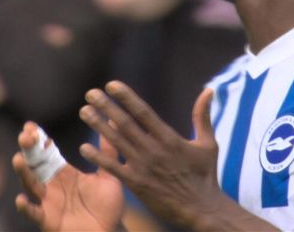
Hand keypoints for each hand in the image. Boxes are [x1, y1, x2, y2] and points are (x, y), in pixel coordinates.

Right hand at [12, 122, 123, 231]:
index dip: (38, 139)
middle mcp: (52, 185)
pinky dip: (26, 207)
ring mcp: (48, 202)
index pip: (47, 152)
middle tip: (25, 135)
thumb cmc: (108, 207)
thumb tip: (113, 122)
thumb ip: (108, 152)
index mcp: (64, 173)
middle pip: (35, 164)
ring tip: (18, 159)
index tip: (30, 125)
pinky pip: (34, 213)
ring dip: (24, 173)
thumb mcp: (109, 176)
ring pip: (31, 185)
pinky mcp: (48, 220)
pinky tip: (20, 199)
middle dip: (29, 150)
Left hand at [78, 81, 224, 227]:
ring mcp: (143, 167)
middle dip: (107, 106)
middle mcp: (153, 150)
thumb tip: (209, 90)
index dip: (126, 97)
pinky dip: (98, 158)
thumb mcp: (208, 143)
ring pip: (116, 142)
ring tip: (84, 111)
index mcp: (169, 138)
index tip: (111, 85)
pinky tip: (84, 148)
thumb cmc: (205, 175)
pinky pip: (113, 168)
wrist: (201, 209)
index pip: (143, 112)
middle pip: (125, 124)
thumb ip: (202, 116)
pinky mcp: (137, 184)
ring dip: (98, 126)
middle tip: (90, 93)